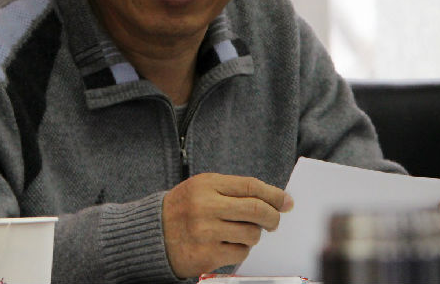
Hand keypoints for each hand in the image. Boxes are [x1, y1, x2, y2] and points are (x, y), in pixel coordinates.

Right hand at [161, 173, 293, 278]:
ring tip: (240, 232)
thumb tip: (275, 200)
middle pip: (256, 209)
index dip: (274, 194)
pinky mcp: (206, 255)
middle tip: (274, 221)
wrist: (152, 234)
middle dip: (273, 217)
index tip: (286, 201)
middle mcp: (205, 206)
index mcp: (206, 184)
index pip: (250, 186)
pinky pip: (240, 253)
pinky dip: (240, 249)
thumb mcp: (202, 189)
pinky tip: (228, 244)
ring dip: (253, 235)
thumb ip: (233, 191)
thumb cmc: (184, 209)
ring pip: (252, 234)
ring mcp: (205, 231)